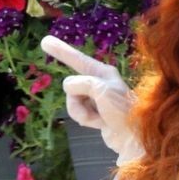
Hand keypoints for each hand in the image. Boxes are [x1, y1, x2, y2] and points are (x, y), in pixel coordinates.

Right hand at [41, 34, 137, 156]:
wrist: (133, 137)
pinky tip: (99, 124)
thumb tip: (69, 87)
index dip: (61, 51)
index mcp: (103, 72)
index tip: (44, 41)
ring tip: (98, 117)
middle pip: (71, 85)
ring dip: (81, 112)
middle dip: (77, 99)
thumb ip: (82, 83)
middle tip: (96, 107)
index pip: (77, 59)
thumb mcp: (102, 90)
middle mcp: (98, 82)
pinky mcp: (94, 113)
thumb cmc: (123, 111)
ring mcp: (95, 98)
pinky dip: (85, 119)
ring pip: (72, 101)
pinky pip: (78, 113)